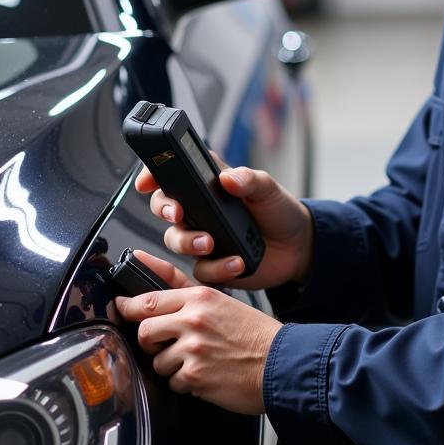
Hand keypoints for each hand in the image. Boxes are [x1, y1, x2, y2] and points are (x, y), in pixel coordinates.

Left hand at [114, 250, 281, 414]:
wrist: (282, 363)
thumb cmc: (253, 333)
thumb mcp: (221, 300)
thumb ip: (182, 287)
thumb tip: (143, 261)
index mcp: (200, 297)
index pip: (148, 299)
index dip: (128, 307)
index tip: (122, 310)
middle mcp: (193, 320)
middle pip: (144, 331)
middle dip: (150, 342)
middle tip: (165, 345)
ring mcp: (193, 349)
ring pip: (157, 361)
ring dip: (172, 366)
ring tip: (197, 362)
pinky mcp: (195, 376)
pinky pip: (173, 383)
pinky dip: (186, 384)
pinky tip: (206, 376)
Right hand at [135, 159, 313, 289]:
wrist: (296, 247)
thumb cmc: (277, 210)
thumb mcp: (268, 188)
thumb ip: (249, 180)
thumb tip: (227, 178)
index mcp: (209, 184)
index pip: (174, 175)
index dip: (153, 176)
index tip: (146, 182)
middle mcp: (199, 210)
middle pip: (165, 207)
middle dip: (165, 210)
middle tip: (178, 213)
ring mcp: (203, 238)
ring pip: (176, 241)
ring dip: (189, 241)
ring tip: (210, 242)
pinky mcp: (212, 265)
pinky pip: (201, 270)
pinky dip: (217, 268)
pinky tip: (237, 262)